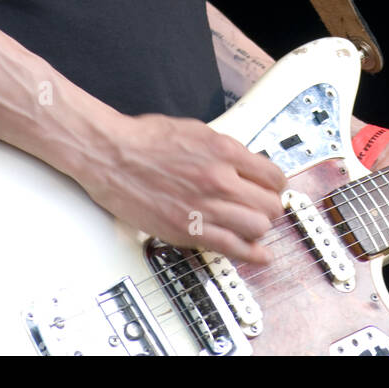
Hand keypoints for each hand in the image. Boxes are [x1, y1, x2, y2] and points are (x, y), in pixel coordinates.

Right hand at [77, 112, 286, 264]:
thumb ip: (225, 150)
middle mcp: (219, 179)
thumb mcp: (196, 132)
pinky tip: (259, 255)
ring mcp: (205, 207)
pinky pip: (232, 248)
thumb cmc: (145, 141)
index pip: (272, 175)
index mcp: (223, 150)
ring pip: (257, 227)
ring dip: (258, 227)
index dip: (275, 185)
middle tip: (262, 208)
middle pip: (270, 204)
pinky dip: (252, 254)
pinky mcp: (189, 229)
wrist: (113, 156)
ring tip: (251, 225)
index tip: (272, 189)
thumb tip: (246, 165)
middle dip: (270, 207)